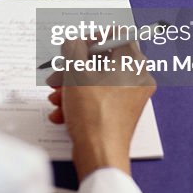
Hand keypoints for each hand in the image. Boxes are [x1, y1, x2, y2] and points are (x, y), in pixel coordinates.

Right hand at [46, 40, 154, 179]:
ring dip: (72, 87)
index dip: (92, 39)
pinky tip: (62, 112)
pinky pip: (99, 99)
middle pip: (102, 61)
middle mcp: (137, 78)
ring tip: (55, 98)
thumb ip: (73, 49)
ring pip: (97, 81)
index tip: (75, 47)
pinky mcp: (120, 114)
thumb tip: (72, 41)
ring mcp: (130, 98)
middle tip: (57, 75)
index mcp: (134, 63)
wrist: (100, 155)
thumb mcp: (77, 74)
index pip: (116, 36)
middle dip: (74, 68)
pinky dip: (79, 102)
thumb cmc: (94, 114)